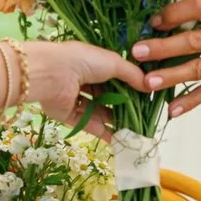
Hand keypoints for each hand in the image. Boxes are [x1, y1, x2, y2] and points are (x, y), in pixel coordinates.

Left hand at [23, 41, 146, 133]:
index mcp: (92, 63)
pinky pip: (89, 124)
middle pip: (108, 96)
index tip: (146, 97)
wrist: (52, 74)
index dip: (130, 86)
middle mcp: (84, 80)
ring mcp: (75, 98)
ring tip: (136, 132)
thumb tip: (149, 86)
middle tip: (143, 118)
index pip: (115, 77)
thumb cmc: (83, 61)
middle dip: (125, 106)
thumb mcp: (113, 63)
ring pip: (100, 112)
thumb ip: (132, 75)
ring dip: (116, 121)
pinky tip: (121, 140)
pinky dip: (104, 132)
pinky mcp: (68, 115)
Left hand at [131, 0, 200, 116]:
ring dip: (171, 76)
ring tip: (147, 82)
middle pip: (194, 40)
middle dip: (163, 46)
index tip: (154, 21)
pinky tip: (172, 110)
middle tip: (137, 51)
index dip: (174, 13)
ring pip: (199, 68)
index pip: (199, 7)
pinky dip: (191, 101)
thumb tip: (175, 11)